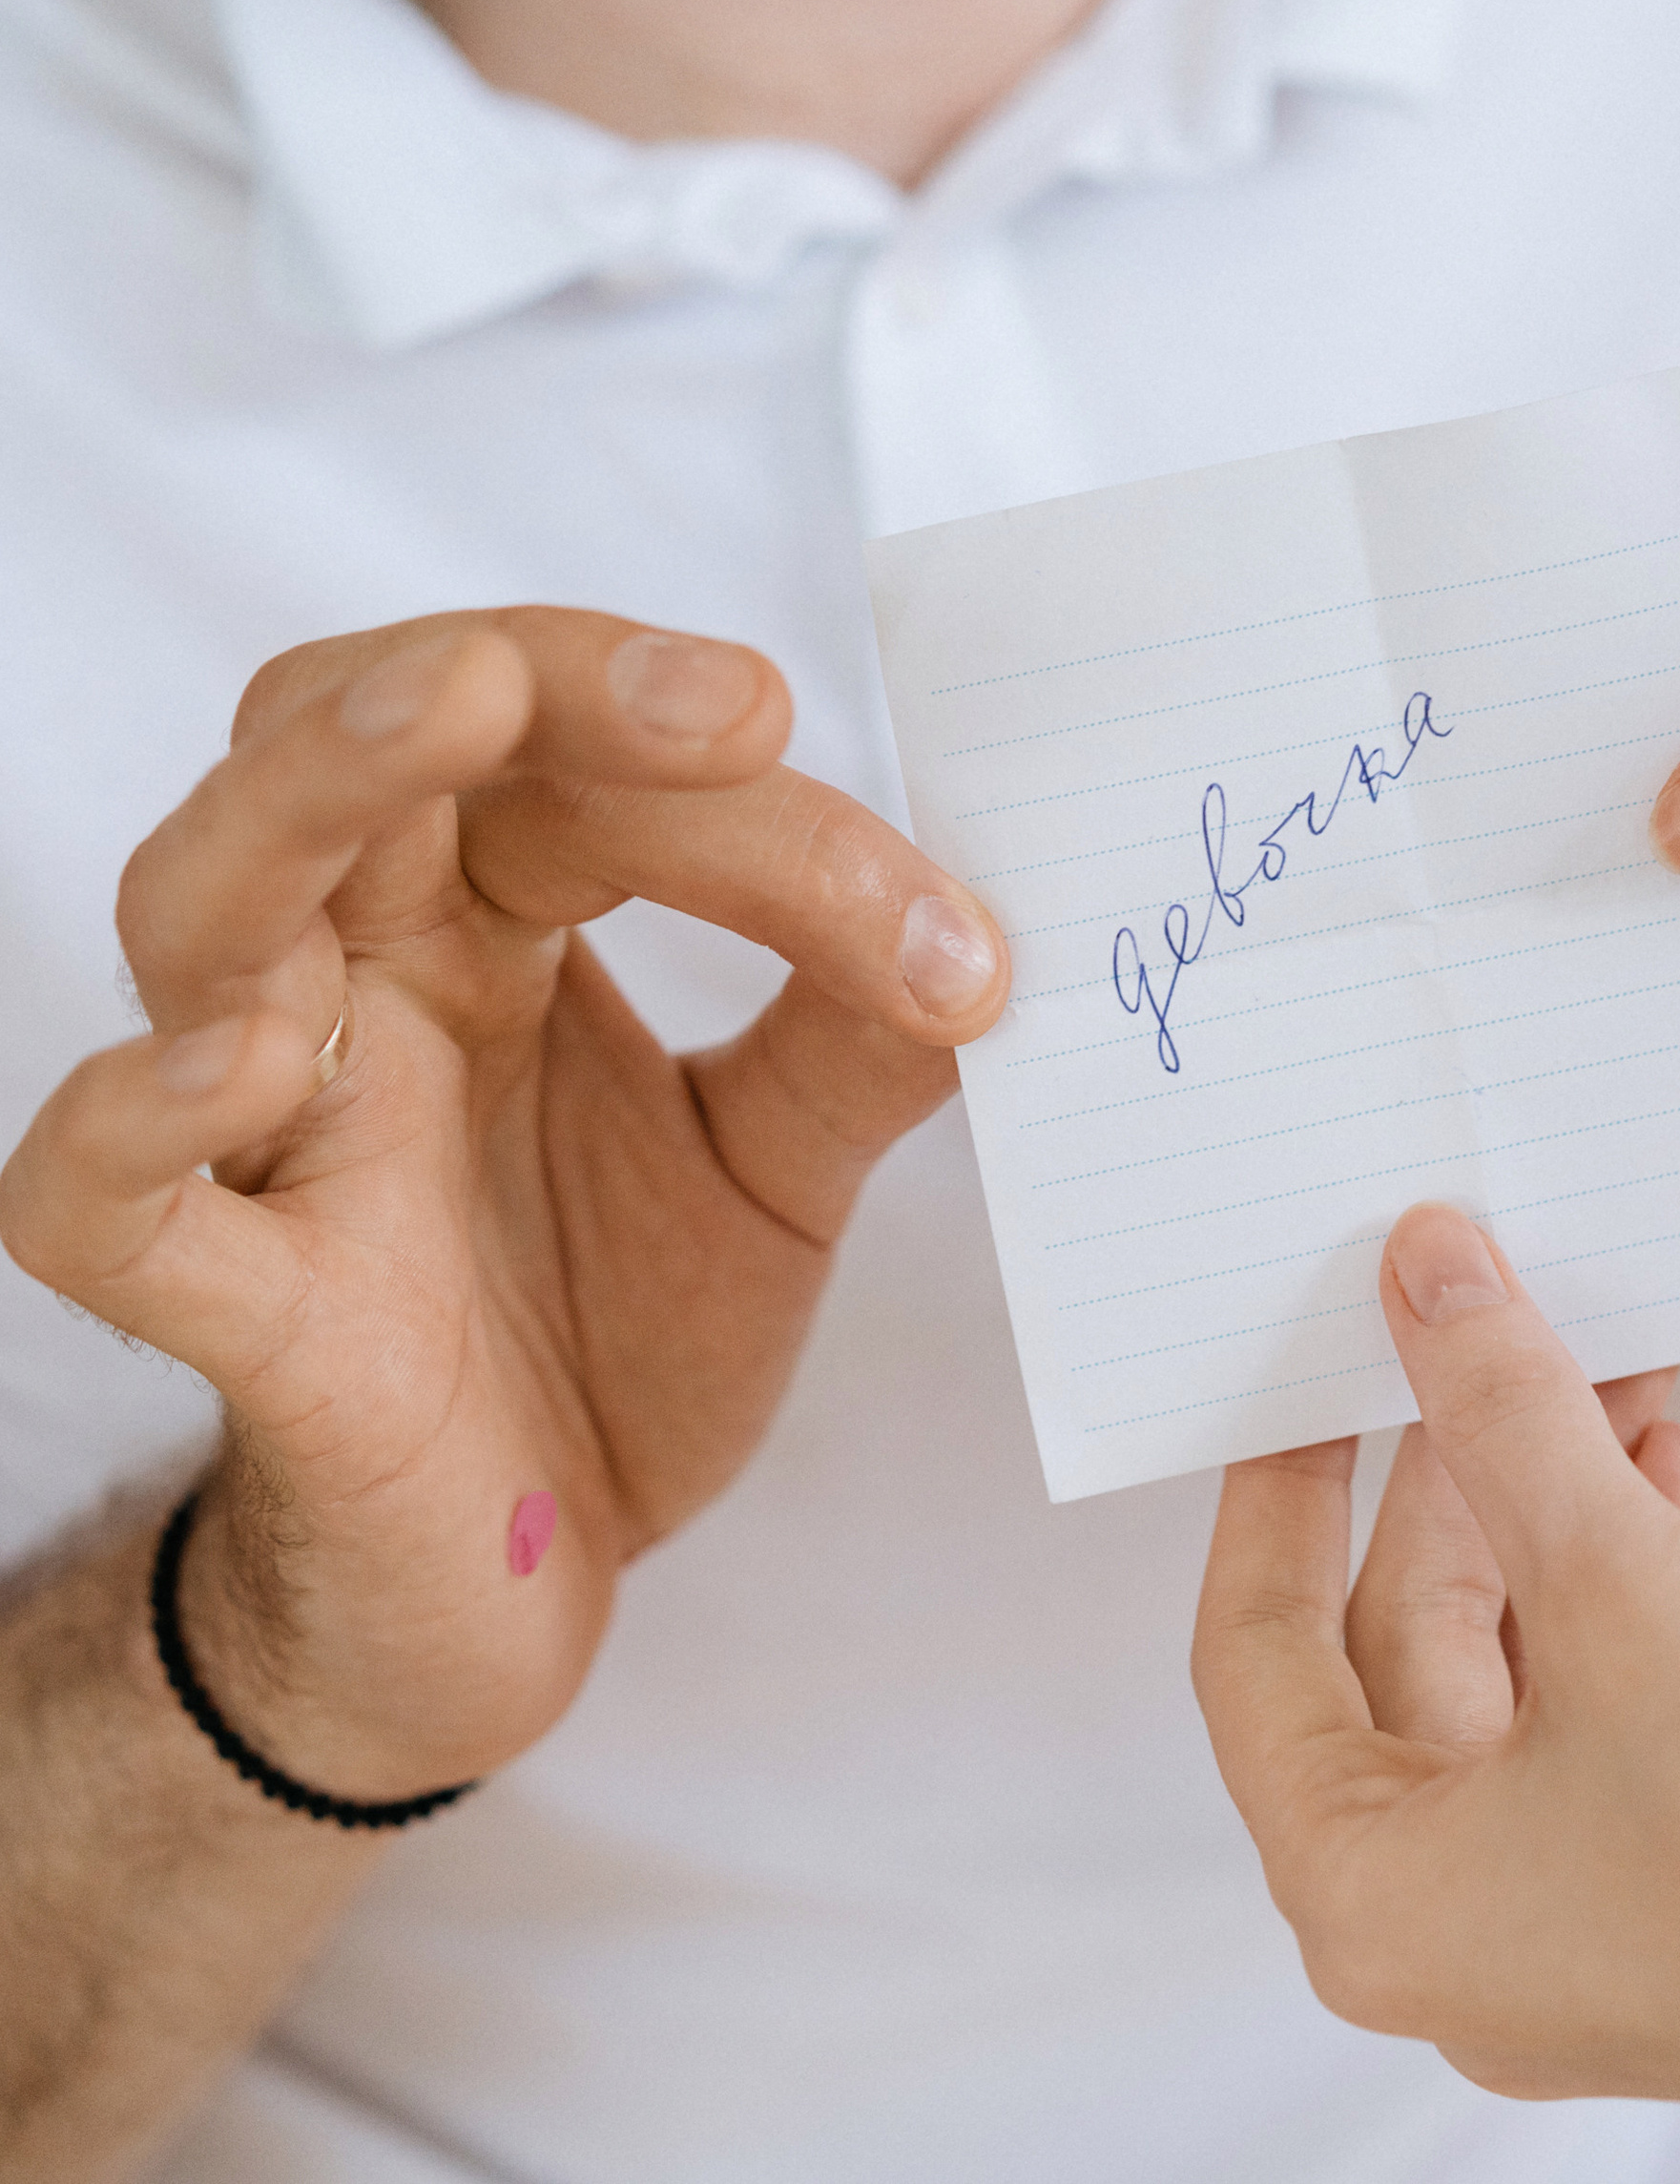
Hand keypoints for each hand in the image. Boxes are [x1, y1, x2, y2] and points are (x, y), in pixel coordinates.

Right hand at [0, 611, 1006, 1800]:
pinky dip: (139, 1115)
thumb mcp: (773, 1171)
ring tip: (449, 710)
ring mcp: (283, 1135)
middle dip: (535, 685)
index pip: (584, 778)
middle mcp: (367, 987)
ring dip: (313, 788)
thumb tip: (990, 937)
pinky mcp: (238, 1308)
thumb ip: (858, 1047)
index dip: (754, 807)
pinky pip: (102, 1197)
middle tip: (731, 705)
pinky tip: (247, 1061)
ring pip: (203, 901)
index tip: (941, 921)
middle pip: (364, 745)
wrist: (506, 1580)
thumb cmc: (615, 1333)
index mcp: (491, 931)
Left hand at [1193, 1206, 1679, 2151]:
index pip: (1255, 1654)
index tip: (1300, 1375)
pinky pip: (1611, 1686)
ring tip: (1609, 1369)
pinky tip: (1676, 1466)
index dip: (1274, 1492)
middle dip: (1461, 1465)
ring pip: (1522, 1650)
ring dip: (1559, 1496)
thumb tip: (1427, 1275)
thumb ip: (1503, 1416)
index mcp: (1379, 1896)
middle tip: (1482, 1325)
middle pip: (1403, 1637)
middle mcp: (1460, 1918)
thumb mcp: (1626, 1589)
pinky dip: (1632, 1569)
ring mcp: (1578, 1901)